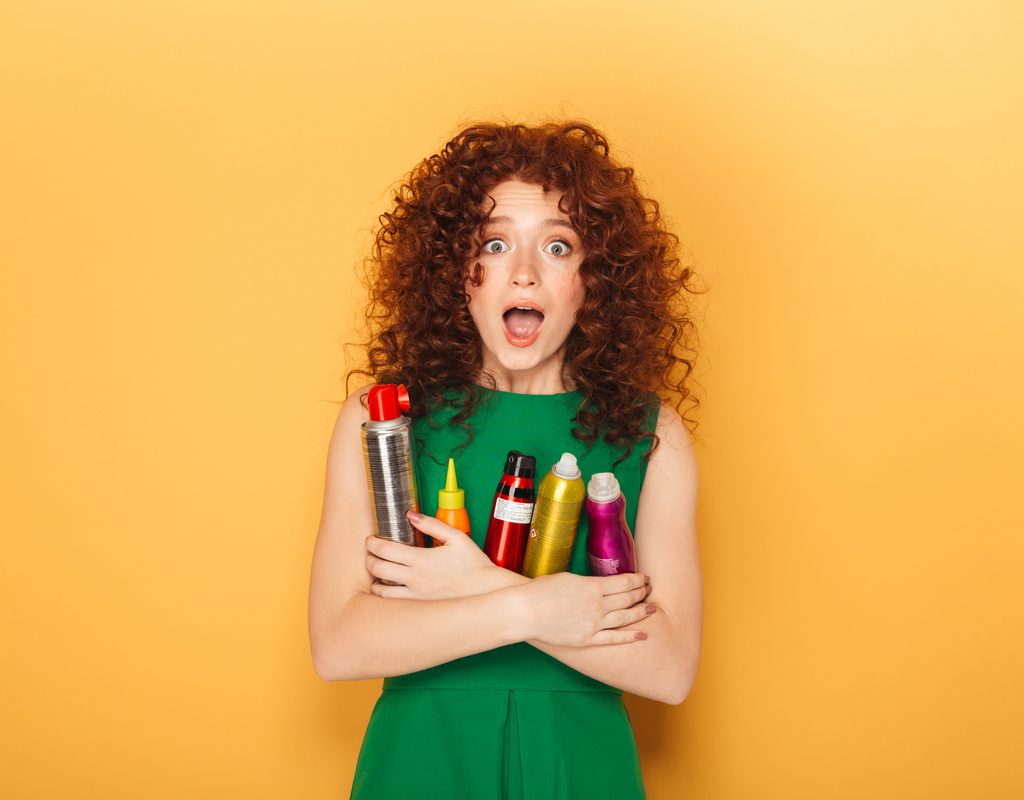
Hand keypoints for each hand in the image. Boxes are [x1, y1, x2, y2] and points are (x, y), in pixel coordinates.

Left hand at [365, 511, 503, 599]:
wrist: (487, 590)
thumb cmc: (474, 564)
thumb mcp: (456, 537)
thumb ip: (431, 524)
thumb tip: (410, 515)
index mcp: (422, 559)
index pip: (385, 550)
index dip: (372, 543)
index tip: (371, 539)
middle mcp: (415, 578)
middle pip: (377, 568)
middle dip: (368, 558)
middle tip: (370, 553)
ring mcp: (416, 595)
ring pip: (380, 589)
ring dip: (374, 578)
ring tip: (378, 570)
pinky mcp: (419, 606)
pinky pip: (392, 602)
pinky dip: (384, 593)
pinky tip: (388, 586)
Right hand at [521, 571, 653, 646]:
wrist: (526, 611)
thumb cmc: (542, 590)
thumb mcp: (568, 578)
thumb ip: (588, 582)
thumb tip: (601, 584)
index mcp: (593, 586)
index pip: (624, 582)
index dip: (637, 580)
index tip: (645, 578)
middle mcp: (598, 605)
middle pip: (627, 599)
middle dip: (641, 593)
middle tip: (650, 590)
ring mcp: (594, 624)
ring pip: (624, 618)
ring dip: (640, 612)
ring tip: (652, 609)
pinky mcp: (587, 639)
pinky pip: (613, 638)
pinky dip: (629, 637)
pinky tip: (642, 635)